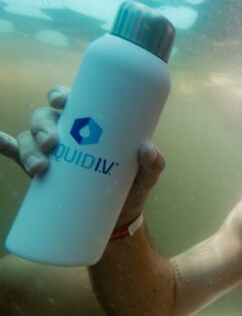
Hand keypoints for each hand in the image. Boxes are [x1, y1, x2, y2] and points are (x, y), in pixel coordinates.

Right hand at [0, 86, 165, 226]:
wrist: (117, 221)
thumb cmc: (131, 188)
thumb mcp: (146, 176)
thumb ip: (153, 163)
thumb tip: (148, 149)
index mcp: (92, 124)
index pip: (72, 101)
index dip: (60, 95)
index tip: (62, 102)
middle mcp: (69, 134)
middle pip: (46, 117)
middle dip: (43, 125)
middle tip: (53, 143)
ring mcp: (53, 153)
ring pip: (31, 138)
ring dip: (29, 146)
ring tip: (41, 167)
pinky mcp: (42, 174)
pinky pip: (16, 155)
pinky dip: (6, 146)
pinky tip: (0, 142)